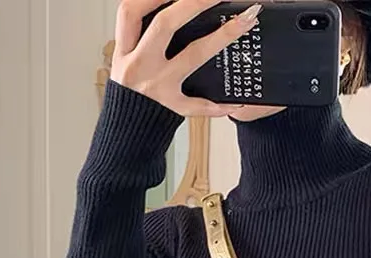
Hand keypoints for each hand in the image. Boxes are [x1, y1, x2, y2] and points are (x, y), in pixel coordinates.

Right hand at [111, 0, 261, 116]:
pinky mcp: (171, 108)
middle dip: (193, 3)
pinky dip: (218, 104)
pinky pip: (198, 105)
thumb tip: (169, 7)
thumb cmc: (132, 93)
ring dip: (221, 37)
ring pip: (191, 57)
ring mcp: (157, 87)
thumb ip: (143, 35)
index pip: (131, 11)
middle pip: (165, 25)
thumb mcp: (127, 59)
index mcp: (126, 50)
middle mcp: (139, 65)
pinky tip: (238, 101)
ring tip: (245, 22)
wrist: (126, 132)